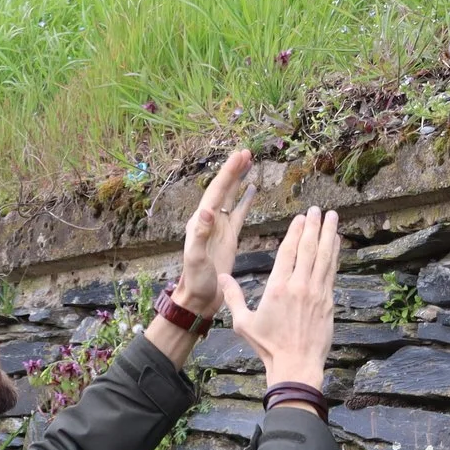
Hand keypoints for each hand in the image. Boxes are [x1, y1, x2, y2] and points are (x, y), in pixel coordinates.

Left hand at [170, 150, 257, 320]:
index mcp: (201, 222)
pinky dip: (246, 199)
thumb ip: (200, 236)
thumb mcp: (196, 259)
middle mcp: (209, 220)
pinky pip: (239, 213)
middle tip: (246, 152)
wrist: (199, 297)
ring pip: (231, 197)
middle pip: (223, 189)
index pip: (216, 192)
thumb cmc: (196, 281)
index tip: (239, 157)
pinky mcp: (229, 236)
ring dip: (239, 180)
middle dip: (233, 170)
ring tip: (249, 162)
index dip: (228, 174)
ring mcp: (220, 227)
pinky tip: (253, 189)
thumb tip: (207, 212)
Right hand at [226, 207, 341, 389]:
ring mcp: (316, 293)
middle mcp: (299, 286)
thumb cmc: (268, 346)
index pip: (288, 252)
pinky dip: (335, 255)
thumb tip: (222, 277)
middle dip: (314, 226)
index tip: (301, 217)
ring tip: (333, 217)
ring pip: (324, 257)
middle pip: (308, 248)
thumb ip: (233, 297)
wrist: (296, 365)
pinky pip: (332, 272)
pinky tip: (337, 243)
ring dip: (329, 235)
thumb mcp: (243, 322)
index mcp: (277, 288)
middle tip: (318, 210)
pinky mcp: (328, 302)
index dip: (295, 232)